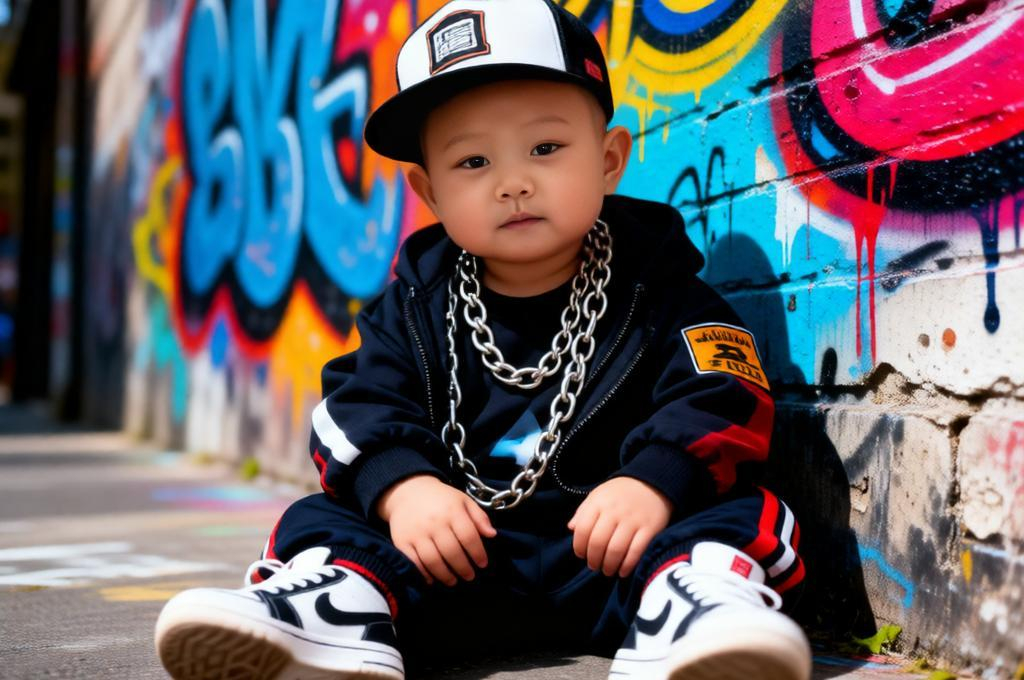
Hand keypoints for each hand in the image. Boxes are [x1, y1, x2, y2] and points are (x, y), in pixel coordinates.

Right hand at [376, 475, 495, 586]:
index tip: (483, 564)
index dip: (478, 553)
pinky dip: (424, 574)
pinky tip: (432, 579)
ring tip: (453, 581)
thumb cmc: (441, 499)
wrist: (407, 491)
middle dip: (463, 568)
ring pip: (433, 561)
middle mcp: (434, 523)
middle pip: (452, 552)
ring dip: (446, 575)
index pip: (469, 537)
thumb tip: (492, 535)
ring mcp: (417, 533)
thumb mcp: (463, 500)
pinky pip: (414, 562)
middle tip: (469, 576)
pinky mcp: (402, 541)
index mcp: (452, 511)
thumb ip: (479, 517)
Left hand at [568, 477, 672, 577]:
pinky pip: (636, 551)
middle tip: (594, 566)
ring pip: (616, 550)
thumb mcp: (598, 495)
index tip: (581, 554)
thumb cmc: (620, 492)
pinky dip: (627, 565)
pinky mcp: (649, 529)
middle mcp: (615, 511)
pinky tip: (622, 571)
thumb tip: (571, 528)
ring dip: (609, 565)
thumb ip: (583, 511)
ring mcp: (633, 520)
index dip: (579, 546)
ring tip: (607, 570)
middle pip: (598, 542)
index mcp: (599, 503)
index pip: (583, 529)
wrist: (652, 482)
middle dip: (593, 560)